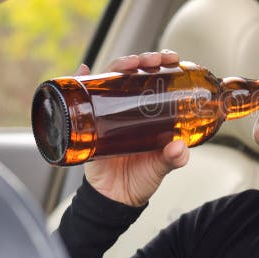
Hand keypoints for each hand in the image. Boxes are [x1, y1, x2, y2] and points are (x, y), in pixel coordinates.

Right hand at [80, 51, 189, 206]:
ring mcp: (108, 111)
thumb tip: (179, 147)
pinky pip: (82, 97)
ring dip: (120, 64)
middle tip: (153, 60)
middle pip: (135, 73)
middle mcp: (129, 107)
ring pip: (112, 79)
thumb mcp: (160, 168)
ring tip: (128, 63)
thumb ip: (172, 159)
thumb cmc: (140, 179)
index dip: (164, 64)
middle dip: (144, 59)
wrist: (114, 199)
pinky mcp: (88, 121)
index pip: (158, 79)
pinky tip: (82, 69)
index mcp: (151, 112)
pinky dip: (79, 79)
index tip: (172, 58)